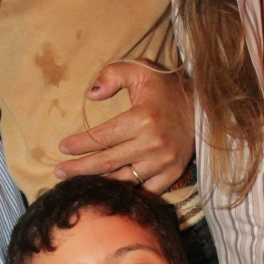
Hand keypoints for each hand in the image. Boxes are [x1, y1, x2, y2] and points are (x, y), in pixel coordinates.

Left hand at [55, 61, 193, 193]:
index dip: (79, 144)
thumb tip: (91, 95)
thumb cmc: (166, 87)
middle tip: (59, 172)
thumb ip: (113, 75)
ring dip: (98, 184)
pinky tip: (109, 194)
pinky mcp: (172, 174)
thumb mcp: (140, 69)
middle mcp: (152, 144)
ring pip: (123, 179)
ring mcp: (163, 162)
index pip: (102, 137)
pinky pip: (145, 191)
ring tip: (77, 185)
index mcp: (142, 119)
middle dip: (79, 169)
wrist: (204, 104)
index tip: (62, 148)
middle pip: (107, 162)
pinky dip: (127, 193)